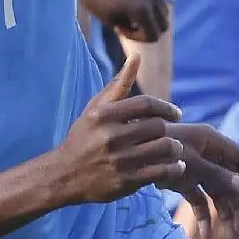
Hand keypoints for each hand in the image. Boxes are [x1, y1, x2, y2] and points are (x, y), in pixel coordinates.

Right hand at [48, 55, 185, 205]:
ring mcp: (120, 160)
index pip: (147, 104)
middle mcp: (111, 137)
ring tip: (174, 150)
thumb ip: (118, 85)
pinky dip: (173, 168)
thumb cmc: (83, 138)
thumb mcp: (95, 109)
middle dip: (168, 130)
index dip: (166, 108)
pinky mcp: (126, 182)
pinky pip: (162, 172)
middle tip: (171, 134)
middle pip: (158, 126)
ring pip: (164, 148)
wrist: (63, 176)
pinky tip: (173, 166)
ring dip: (175, 149)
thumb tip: (136, 56)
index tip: (176, 114)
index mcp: (104, 116)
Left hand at [75, 0, 169, 41]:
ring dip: (149, 14)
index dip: (137, 38)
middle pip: (165, 24)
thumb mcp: (109, 20)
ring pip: (162, 8)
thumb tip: (141, 28)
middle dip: (149, 28)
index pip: (154, 36)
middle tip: (129, 23)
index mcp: (142, 9)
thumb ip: (129, 27)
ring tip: (128, 11)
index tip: (120, 29)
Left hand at [166, 125, 238, 238]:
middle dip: (238, 207)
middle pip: (231, 182)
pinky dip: (202, 215)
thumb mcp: (190, 164)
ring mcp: (193, 168)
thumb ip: (218, 176)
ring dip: (224, 215)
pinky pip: (197, 199)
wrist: (125, 148)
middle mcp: (206, 154)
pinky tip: (205, 235)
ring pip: (216, 193)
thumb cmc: (158, 150)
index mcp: (213, 142)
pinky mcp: (180, 180)